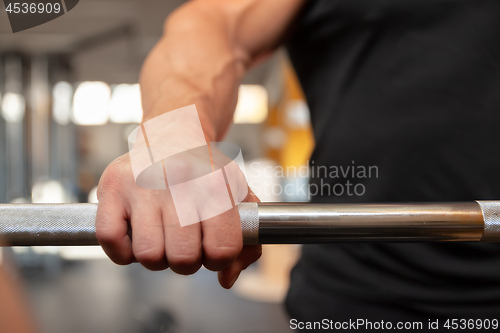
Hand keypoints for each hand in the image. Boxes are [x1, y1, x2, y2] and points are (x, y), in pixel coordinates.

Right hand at [95, 153, 261, 287]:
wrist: (173, 133)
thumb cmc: (206, 172)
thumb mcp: (238, 198)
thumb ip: (246, 243)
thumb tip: (225, 278)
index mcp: (215, 185)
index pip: (222, 250)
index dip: (217, 258)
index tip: (211, 247)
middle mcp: (179, 182)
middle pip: (184, 259)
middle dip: (186, 260)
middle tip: (183, 241)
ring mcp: (142, 184)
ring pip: (149, 256)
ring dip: (155, 257)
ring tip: (160, 236)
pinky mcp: (112, 186)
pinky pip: (113, 241)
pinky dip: (123, 250)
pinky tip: (135, 234)